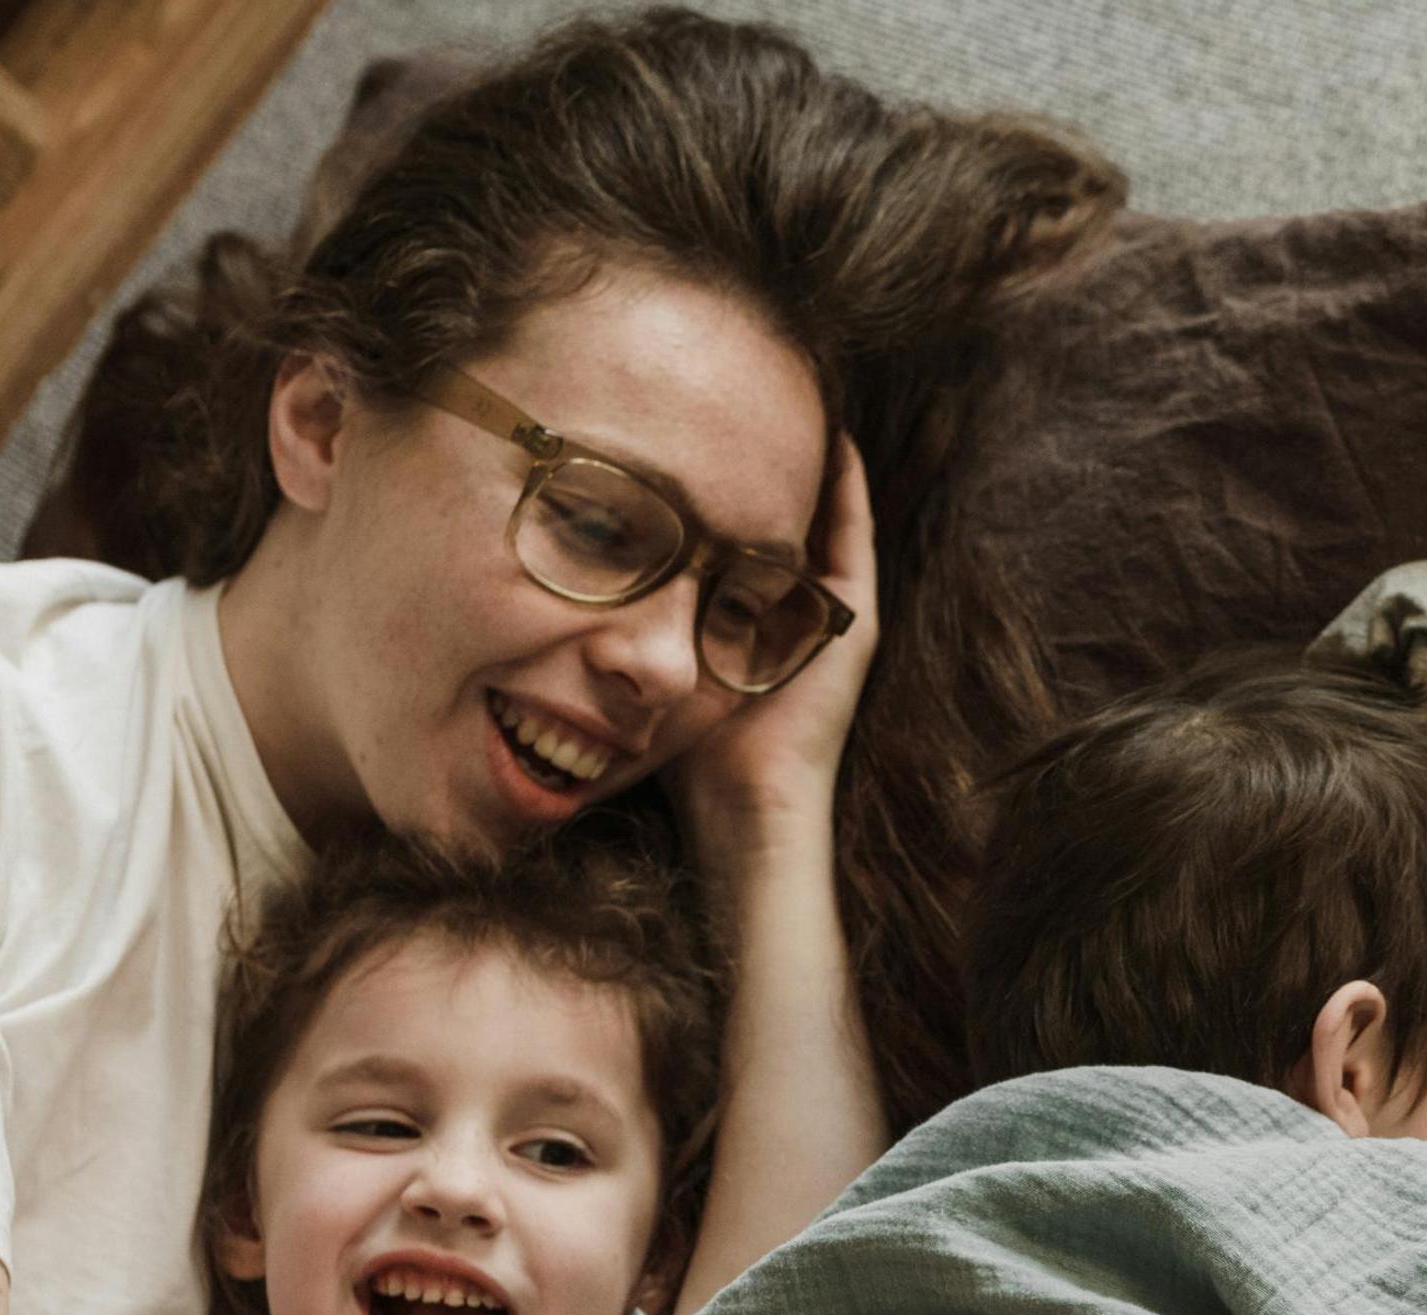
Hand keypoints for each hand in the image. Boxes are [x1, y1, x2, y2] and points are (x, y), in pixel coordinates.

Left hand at [665, 434, 878, 850]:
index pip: (750, 538)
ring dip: (813, 462)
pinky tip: (834, 437)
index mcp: (759, 622)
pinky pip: (853, 534)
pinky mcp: (855, 620)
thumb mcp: (657, 669)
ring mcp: (834, 615)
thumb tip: (571, 584)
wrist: (744, 803)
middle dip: (772, 467)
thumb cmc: (691, 755)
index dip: (731, 489)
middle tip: (755, 401)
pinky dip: (846, 487)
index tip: (705, 437)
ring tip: (799, 399)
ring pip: (826, 517)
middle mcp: (802, 613)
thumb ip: (635, 630)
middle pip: (790, 520)